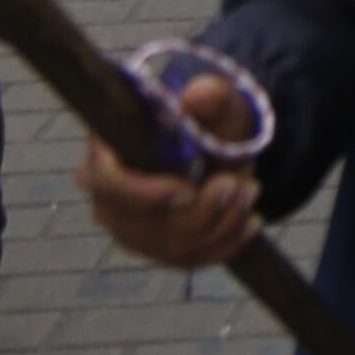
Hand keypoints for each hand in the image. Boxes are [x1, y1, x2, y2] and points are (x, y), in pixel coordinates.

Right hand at [79, 74, 263, 268]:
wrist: (220, 148)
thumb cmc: (208, 121)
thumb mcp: (217, 102)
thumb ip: (211, 95)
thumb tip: (200, 94)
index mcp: (107, 152)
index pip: (105, 183)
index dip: (143, 195)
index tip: (187, 190)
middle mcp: (109, 199)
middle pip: (142, 227)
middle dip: (199, 213)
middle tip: (239, 184)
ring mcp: (131, 229)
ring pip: (170, 248)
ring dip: (220, 225)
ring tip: (250, 192)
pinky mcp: (156, 249)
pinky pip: (189, 260)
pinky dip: (225, 244)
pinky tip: (250, 222)